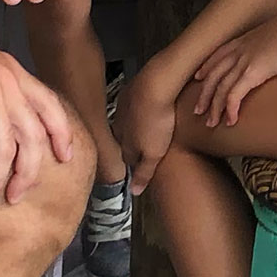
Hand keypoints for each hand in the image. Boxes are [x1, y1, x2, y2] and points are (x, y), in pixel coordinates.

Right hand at [120, 60, 183, 194]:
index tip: (139, 167)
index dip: (134, 164)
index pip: (126, 158)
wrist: (156, 84)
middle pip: (123, 139)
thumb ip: (143, 172)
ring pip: (126, 121)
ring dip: (134, 125)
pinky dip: (139, 106)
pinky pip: (132, 102)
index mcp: (126, 142)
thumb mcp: (154, 153)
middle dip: (131, 144)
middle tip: (141, 147)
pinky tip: (148, 104)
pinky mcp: (131, 90)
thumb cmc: (156, 119)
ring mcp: (124, 107)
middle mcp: (120, 125)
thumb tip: (134, 192)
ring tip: (146, 127)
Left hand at [189, 10, 276, 126]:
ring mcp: (243, 62)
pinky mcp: (252, 73)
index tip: (198, 77)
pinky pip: (234, 95)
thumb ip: (274, 42)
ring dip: (214, 107)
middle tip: (197, 110)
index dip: (207, 67)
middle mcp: (239, 51)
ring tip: (210, 123)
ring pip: (220, 88)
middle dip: (204, 94)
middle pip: (213, 75)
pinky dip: (230, 109)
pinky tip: (230, 121)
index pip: (218, 55)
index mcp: (244, 40)